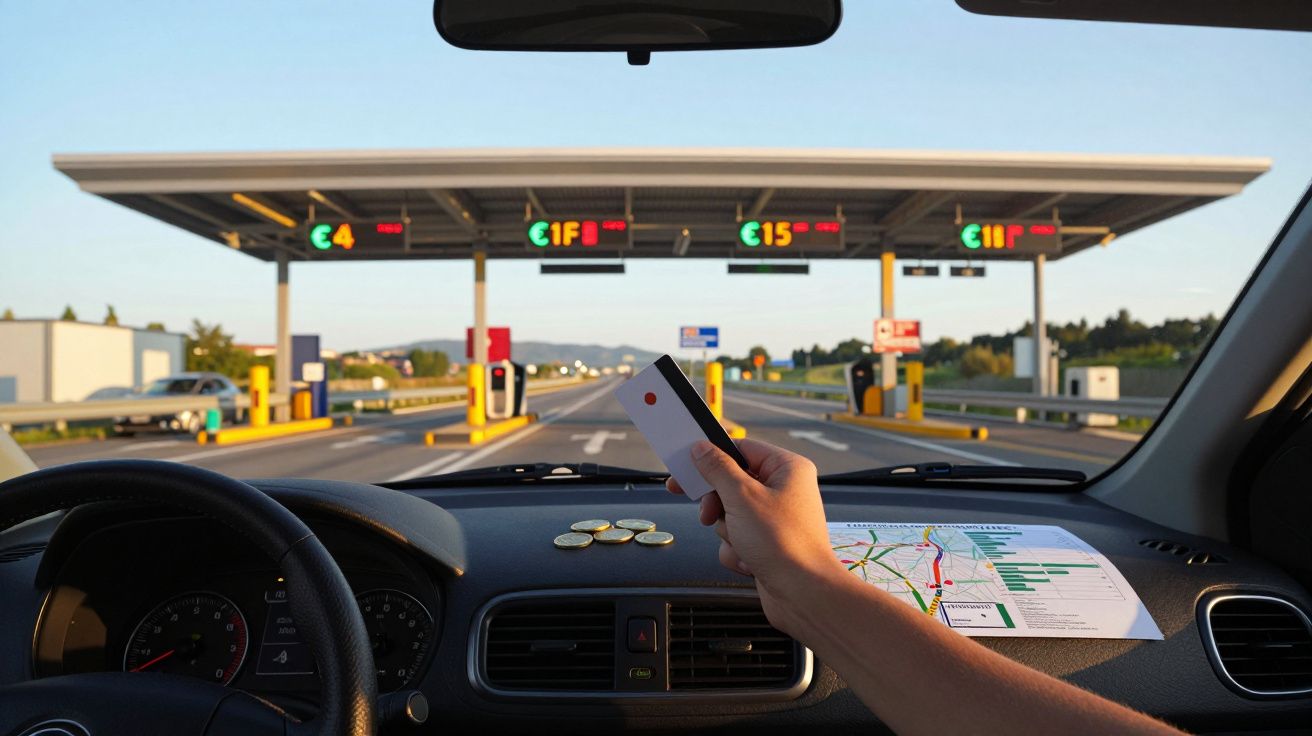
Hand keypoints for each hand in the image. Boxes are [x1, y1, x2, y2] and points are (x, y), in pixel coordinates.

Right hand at [667, 438, 844, 630]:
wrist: (803, 595)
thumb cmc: (785, 544)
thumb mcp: (742, 497)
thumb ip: (717, 469)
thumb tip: (702, 449)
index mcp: (787, 468)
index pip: (742, 449)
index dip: (712, 457)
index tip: (687, 465)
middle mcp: (784, 490)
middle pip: (732, 483)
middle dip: (719, 504)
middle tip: (709, 512)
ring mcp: (775, 518)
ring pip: (730, 513)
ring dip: (728, 530)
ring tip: (743, 542)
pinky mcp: (767, 542)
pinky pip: (737, 537)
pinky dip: (737, 549)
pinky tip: (750, 560)